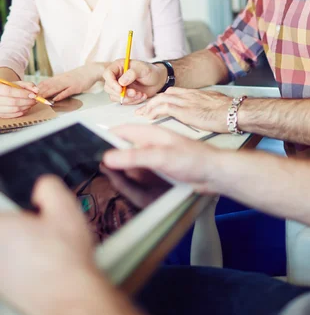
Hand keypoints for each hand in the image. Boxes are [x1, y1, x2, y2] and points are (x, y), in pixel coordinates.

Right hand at [0, 80, 38, 118]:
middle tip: (35, 100)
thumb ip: (28, 85)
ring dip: (26, 107)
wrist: (2, 95)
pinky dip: (22, 112)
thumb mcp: (18, 84)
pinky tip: (27, 108)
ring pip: (14, 109)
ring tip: (32, 103)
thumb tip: (37, 90)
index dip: (23, 94)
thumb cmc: (11, 88)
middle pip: (13, 102)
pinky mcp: (1, 114)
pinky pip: (13, 115)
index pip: (10, 92)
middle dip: (27, 101)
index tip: (33, 95)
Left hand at [0, 176, 150, 314]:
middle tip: (40, 230)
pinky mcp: (4, 291)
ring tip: (45, 250)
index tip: (31, 216)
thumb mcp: (65, 205)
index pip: (3, 210)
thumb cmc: (67, 257)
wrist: (72, 295)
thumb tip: (41, 188)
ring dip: (22, 247)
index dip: (19, 211)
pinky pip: (12, 269)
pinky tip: (44, 266)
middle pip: (5, 229)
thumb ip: (47, 186)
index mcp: (0, 227)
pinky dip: (24, 266)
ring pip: (8, 251)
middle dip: (20, 228)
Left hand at [38, 64, 103, 101]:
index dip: (38, 87)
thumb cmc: (79, 75)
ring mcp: (69, 83)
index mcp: (59, 77)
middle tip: (32, 97)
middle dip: (40, 92)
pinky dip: (60, 95)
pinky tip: (55, 99)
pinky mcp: (76, 87)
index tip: (30, 92)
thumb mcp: (66, 77)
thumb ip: (58, 82)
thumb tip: (48, 88)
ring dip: (47, 93)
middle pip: (49, 85)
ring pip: (56, 88)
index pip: (46, 82)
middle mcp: (62, 79)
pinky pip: (67, 92)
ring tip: (40, 98)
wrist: (91, 70)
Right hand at [103, 59, 166, 103]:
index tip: (120, 89)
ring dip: (128, 98)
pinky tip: (141, 96)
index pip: (108, 74)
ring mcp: (120, 86)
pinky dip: (132, 101)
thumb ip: (132, 73)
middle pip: (109, 87)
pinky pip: (123, 101)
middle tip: (134, 92)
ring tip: (140, 94)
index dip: (111, 83)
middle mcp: (117, 76)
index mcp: (119, 66)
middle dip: (121, 93)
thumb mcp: (143, 69)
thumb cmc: (150, 71)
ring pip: (115, 96)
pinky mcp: (125, 94)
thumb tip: (121, 82)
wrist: (158, 80)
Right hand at [103, 123, 223, 193]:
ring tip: (113, 176)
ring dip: (123, 169)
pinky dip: (134, 177)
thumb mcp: (160, 157)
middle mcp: (151, 143)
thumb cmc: (195, 159)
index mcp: (150, 133)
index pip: (121, 131)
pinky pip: (141, 172)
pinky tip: (132, 183)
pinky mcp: (160, 168)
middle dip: (113, 157)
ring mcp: (156, 155)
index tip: (90, 147)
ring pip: (131, 161)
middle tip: (100, 168)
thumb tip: (109, 157)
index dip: (105, 138)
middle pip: (124, 147)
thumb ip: (135, 157)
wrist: (214, 173)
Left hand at [135, 88, 231, 132]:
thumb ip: (207, 107)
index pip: (174, 92)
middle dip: (152, 102)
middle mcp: (189, 95)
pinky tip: (149, 117)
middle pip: (164, 94)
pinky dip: (154, 112)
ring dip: (149, 107)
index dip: (162, 98)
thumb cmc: (230, 111)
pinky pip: (164, 108)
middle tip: (143, 110)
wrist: (235, 111)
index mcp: (196, 94)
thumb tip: (206, 112)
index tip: (155, 104)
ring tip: (141, 114)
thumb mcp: (216, 105)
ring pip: (160, 99)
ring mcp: (186, 102)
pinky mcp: (185, 111)